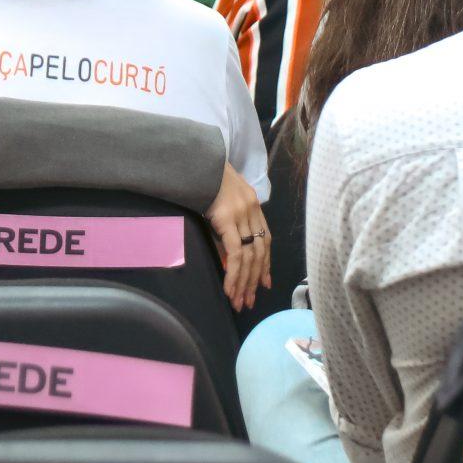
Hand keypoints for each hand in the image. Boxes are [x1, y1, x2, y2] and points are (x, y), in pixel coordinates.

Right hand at [203, 164, 271, 312]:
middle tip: (249, 301)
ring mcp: (242, 215)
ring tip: (239, 302)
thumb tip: (228, 252)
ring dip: (244, 282)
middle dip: (255, 280)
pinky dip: (234, 273)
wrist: (196, 161)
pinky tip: (230, 288)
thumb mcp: (222, 201)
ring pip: (250, 257)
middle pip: (260, 252)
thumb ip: (229, 222)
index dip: (266, 264)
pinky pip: (236, 253)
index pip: (266, 240)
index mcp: (253, 205)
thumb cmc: (204, 179)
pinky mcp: (228, 219)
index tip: (263, 283)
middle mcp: (252, 210)